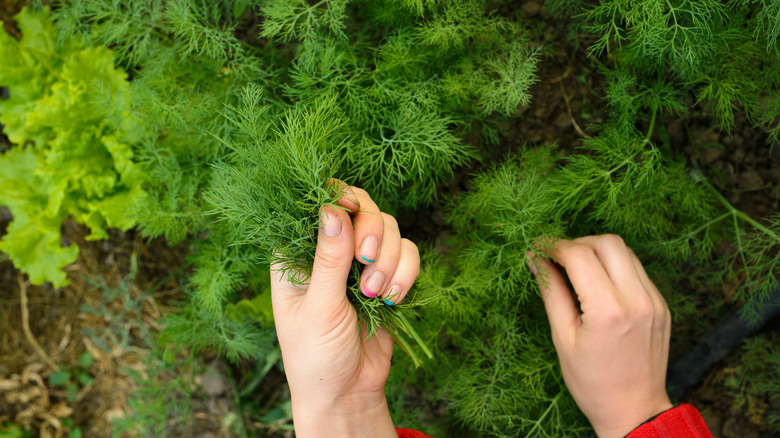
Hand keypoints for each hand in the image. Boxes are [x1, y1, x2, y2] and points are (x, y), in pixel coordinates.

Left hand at [270, 186, 419, 437]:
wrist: (347, 391)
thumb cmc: (315, 354)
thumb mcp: (318, 307)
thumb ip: (328, 259)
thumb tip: (332, 210)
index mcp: (296, 253)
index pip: (316, 204)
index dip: (337, 197)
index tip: (350, 208)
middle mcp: (329, 250)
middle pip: (360, 207)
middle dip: (370, 232)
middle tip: (366, 260)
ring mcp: (359, 262)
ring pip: (389, 228)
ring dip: (389, 259)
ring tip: (375, 295)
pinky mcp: (387, 276)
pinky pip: (407, 253)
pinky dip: (406, 272)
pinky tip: (391, 299)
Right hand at [528, 234, 672, 437]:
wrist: (635, 410)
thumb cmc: (592, 382)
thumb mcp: (563, 338)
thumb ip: (551, 292)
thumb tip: (535, 260)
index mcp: (609, 311)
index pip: (579, 255)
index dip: (554, 247)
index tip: (537, 250)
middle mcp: (637, 300)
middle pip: (607, 243)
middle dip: (578, 243)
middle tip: (557, 259)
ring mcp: (655, 301)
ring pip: (625, 252)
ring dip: (597, 252)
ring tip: (576, 270)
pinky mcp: (662, 305)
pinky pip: (637, 270)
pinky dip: (614, 267)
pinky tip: (598, 284)